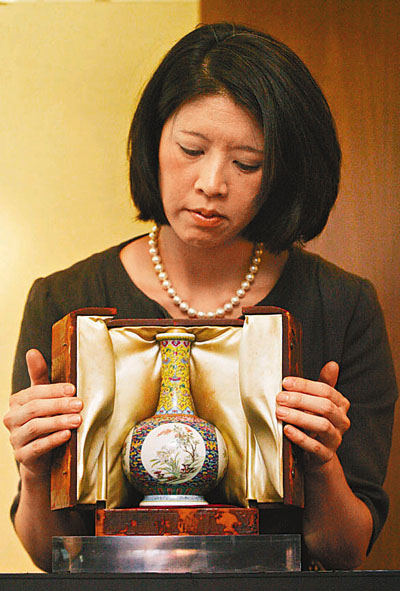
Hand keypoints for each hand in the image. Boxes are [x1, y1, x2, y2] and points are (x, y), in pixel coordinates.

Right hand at [3, 349, 82, 478]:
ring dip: (58, 422)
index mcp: (17, 402)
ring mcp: (16, 438)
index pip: (34, 392)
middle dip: (59, 405)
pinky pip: (37, 447)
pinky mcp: (22, 456)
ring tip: (77, 419)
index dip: (53, 390)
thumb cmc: (46, 420)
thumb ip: (40, 376)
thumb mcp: (44, 397)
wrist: (43, 456)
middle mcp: (12, 419)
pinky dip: (53, 440)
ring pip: (35, 427)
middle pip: (35, 409)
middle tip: (79, 404)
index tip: (72, 388)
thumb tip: (32, 352)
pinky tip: (67, 435)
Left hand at [275, 361, 349, 468]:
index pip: (326, 391)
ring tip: (280, 412)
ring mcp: (335, 439)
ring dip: (299, 417)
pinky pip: (315, 447)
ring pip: (322, 426)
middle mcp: (342, 421)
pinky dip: (300, 438)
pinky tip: (287, 430)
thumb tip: (332, 364)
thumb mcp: (319, 402)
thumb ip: (324, 384)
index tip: (285, 382)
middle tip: (280, 397)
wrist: (317, 454)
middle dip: (301, 400)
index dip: (305, 386)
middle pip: (325, 407)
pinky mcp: (326, 455)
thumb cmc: (315, 421)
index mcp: (341, 405)